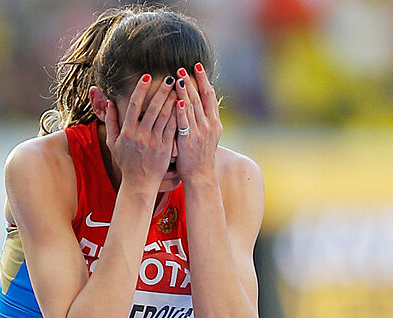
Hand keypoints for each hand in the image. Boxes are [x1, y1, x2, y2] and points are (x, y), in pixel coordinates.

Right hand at [104, 74, 177, 190]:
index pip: (133, 105)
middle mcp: (141, 135)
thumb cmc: (125, 162)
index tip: (147, 76)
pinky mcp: (165, 148)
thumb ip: (110, 122)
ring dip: (172, 99)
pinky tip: (183, 104)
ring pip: (165, 116)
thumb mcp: (113, 143)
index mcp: (127, 132)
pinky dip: (178, 115)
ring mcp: (154, 141)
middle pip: (152, 108)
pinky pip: (173, 128)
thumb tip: (109, 103)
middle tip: (170, 77)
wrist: (139, 183)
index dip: (140, 90)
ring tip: (179, 87)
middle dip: (162, 91)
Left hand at [173, 63, 222, 180]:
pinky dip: (181, 111)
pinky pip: (184, 123)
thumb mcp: (208, 135)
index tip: (197, 66)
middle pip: (200, 98)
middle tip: (182, 67)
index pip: (210, 95)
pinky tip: (177, 101)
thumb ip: (206, 119)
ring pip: (192, 107)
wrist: (201, 176)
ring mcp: (200, 132)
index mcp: (214, 122)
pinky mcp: (189, 140)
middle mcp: (209, 124)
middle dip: (191, 81)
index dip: (204, 79)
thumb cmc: (201, 156)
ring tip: (178, 77)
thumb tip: (204, 103)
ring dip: (185, 91)